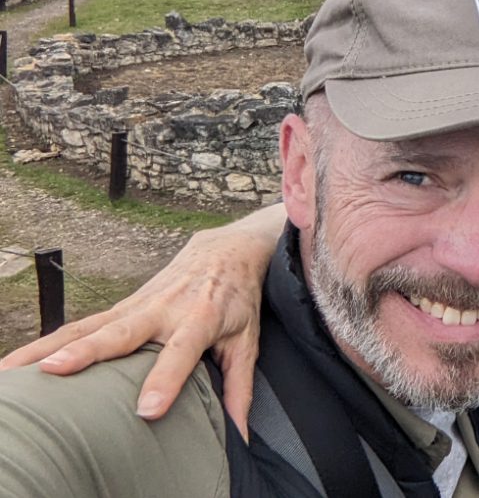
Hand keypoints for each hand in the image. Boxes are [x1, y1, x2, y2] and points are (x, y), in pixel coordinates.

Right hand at [0, 204, 285, 439]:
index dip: (166, 380)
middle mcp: (164, 308)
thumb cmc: (238, 298)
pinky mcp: (121, 306)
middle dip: (87, 352)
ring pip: (88, 326)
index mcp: (201, 318)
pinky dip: (48, 341)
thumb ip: (241, 386)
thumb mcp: (249, 339)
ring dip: (49, 346)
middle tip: (55, 371)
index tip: (147, 411)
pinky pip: (80, 324)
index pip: (182, 351)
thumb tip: (242, 433)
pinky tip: (20, 361)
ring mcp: (137, 305)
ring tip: (14, 369)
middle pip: (121, 332)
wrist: (226, 250)